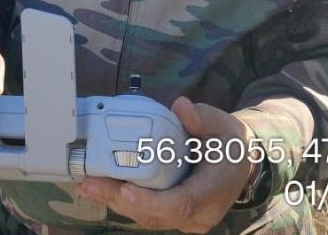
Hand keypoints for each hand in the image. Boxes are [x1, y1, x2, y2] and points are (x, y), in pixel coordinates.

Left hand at [77, 96, 255, 232]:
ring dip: (117, 202)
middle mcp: (202, 213)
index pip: (182, 203)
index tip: (125, 190)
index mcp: (215, 189)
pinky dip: (124, 202)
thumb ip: (201, 117)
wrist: (239, 162)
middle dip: (121, 200)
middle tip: (91, 183)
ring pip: (149, 218)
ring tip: (88, 185)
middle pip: (158, 215)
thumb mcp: (220, 123)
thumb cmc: (227, 142)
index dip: (152, 201)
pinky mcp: (175, 217)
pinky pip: (148, 214)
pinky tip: (101, 188)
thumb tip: (180, 107)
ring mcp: (188, 220)